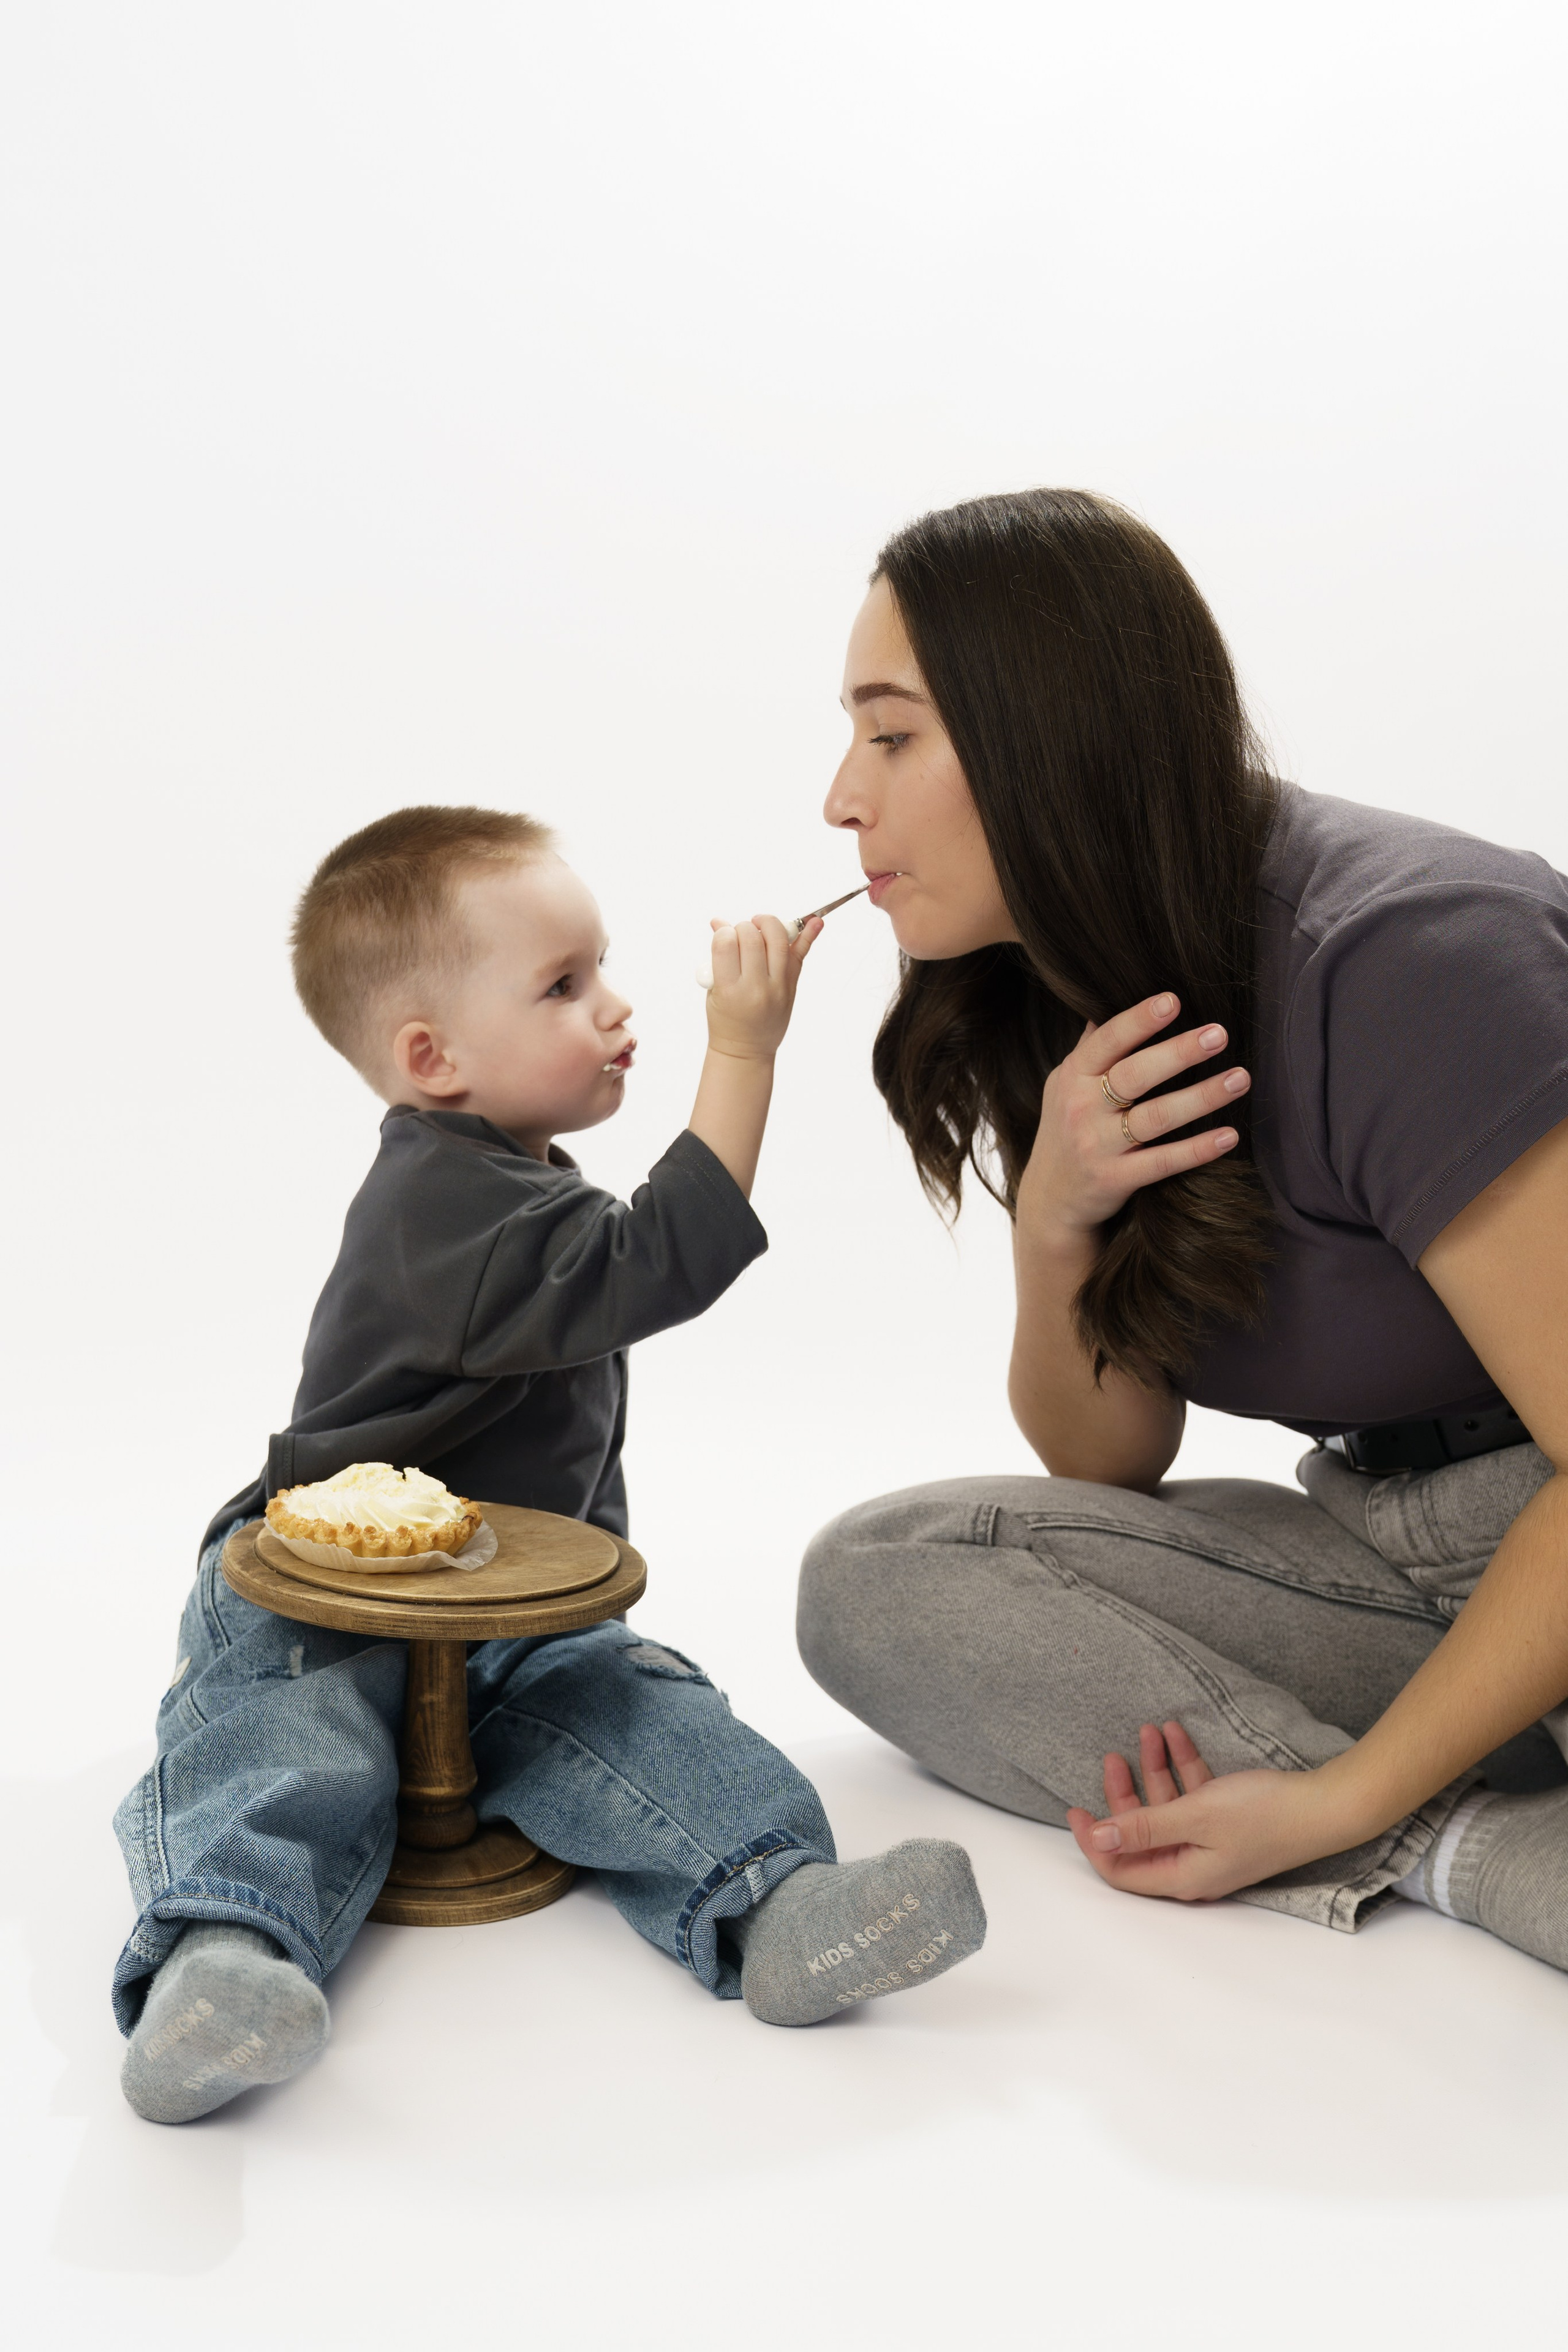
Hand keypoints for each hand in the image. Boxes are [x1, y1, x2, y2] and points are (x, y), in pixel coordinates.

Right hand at [704, 913, 821, 1062]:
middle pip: (752, 938)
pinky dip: (809, 936)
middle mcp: (756, 988)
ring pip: (778, 941)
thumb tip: (718, 922)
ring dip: (768, 924)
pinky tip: (815, 921)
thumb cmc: (725, 1019)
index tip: (723, 934)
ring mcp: (778, 987)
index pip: (725, 944)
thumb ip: (718, 957)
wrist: (746, 1049)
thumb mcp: (714, 990)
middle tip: (741, 933)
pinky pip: (800, 955)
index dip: (723, 932)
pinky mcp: (791, 987)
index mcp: (729, 990)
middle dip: (744, 926)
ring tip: (760, 925)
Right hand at [1015, 993, 1249, 1245]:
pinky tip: (1229, 1136)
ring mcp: (1097, 1147)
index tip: (1173, 1000)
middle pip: (1135, 1075)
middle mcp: (1081, 1109)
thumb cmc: (1066, 1130)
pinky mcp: (1115, 1180)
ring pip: (1156, 1117)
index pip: (1107, 1041)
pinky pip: (1163, 1162)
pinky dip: (1197, 1149)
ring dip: (1202, 1097)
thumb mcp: (1065, 1084)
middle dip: (1178, 1053)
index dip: (1139, 1020)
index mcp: (1072, 1076)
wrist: (1048, 1199)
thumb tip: (1115, 994)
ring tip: (1240, 1078)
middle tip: (1219, 1034)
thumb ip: (1092, 1047)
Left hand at [1065, 1723, 1356, 1901]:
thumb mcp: (1194, 1816)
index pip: (1120, 1870)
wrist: (1325, 1805)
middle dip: (1124, 1793)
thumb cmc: (1264, 1815)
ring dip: (1155, 1768)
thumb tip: (1097, 1840)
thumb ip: (1143, 1827)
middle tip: (1112, 1755)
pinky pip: (1194, 1795)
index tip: (1076, 1808)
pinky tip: (1176, 1732)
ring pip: (1167, 1807)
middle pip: (1141, 1834)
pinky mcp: (1229, 1822)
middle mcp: (1193, 1865)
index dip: (1094, 1841)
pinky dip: (1184, 1766)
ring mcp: (1212, 1843)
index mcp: (1182, 1876)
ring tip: (1148, 1729)